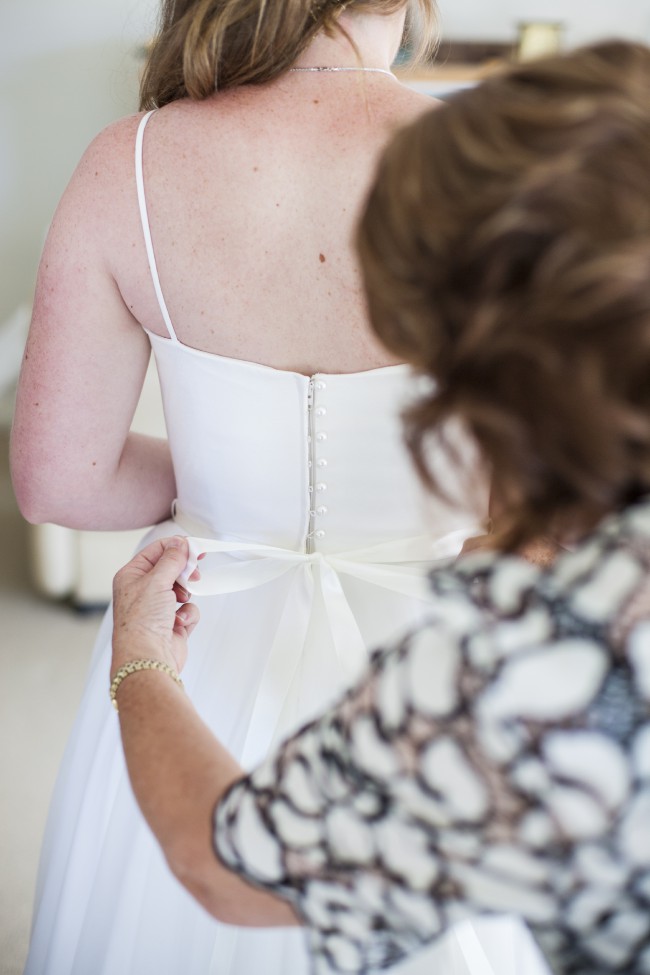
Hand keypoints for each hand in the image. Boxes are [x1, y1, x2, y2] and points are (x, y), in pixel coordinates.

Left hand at [111, 536, 199, 679]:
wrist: (148, 658)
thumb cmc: (141, 622)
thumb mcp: (156, 580)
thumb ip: (172, 559)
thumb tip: (180, 543)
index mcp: (132, 576)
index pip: (156, 551)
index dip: (176, 547)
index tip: (194, 547)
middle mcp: (143, 591)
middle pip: (171, 569)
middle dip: (184, 571)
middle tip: (194, 571)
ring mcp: (158, 608)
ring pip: (182, 589)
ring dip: (186, 594)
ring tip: (180, 600)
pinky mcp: (172, 623)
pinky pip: (188, 609)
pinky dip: (187, 614)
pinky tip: (178, 622)